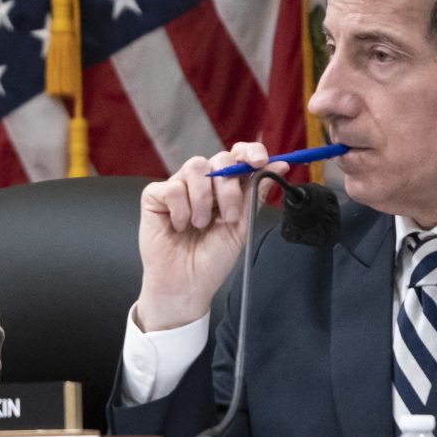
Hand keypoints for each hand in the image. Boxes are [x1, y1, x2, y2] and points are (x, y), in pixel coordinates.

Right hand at [133, 142, 282, 331]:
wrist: (186, 284)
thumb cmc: (211, 260)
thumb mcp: (242, 227)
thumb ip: (257, 195)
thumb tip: (281, 166)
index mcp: (225, 188)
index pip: (238, 156)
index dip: (250, 152)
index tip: (260, 161)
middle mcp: (202, 184)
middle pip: (219, 160)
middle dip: (228, 188)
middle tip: (229, 217)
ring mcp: (178, 187)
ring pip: (195, 167)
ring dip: (203, 199)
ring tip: (200, 225)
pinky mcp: (155, 196)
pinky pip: (172, 187)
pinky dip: (180, 209)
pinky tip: (179, 225)